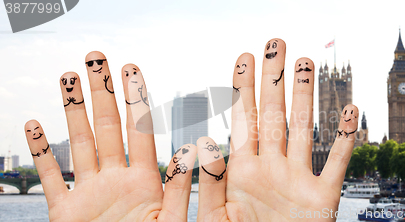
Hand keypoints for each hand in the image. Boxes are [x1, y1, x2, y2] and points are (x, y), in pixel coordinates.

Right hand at [24, 52, 195, 221]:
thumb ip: (180, 188)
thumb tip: (196, 150)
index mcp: (145, 182)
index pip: (140, 131)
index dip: (135, 99)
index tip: (132, 69)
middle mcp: (116, 181)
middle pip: (107, 127)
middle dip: (101, 92)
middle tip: (97, 58)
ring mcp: (90, 194)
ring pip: (78, 144)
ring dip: (72, 111)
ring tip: (68, 78)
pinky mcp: (66, 213)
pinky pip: (51, 178)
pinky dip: (41, 154)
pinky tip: (34, 126)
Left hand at [195, 39, 358, 220]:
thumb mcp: (216, 219)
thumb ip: (212, 184)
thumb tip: (207, 144)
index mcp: (242, 171)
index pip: (242, 120)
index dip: (243, 88)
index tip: (245, 57)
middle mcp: (271, 168)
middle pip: (274, 114)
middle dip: (274, 79)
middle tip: (276, 43)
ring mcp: (297, 180)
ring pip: (304, 129)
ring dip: (307, 97)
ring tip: (307, 64)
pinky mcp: (322, 198)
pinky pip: (338, 162)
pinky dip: (346, 138)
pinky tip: (352, 110)